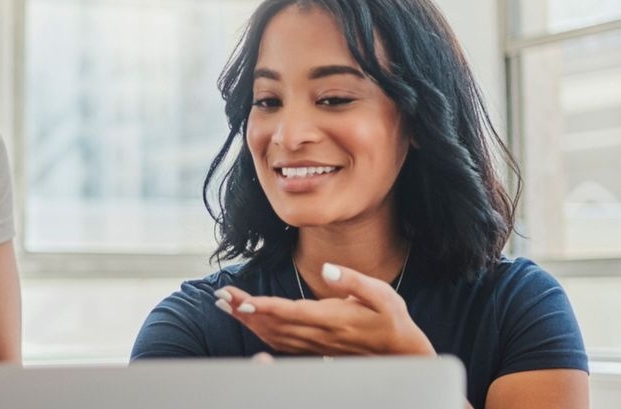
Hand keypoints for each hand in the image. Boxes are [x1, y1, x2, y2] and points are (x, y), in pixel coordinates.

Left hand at [212, 263, 432, 355]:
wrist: (401, 352)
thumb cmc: (391, 318)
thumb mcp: (381, 294)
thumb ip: (353, 281)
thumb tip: (328, 269)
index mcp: (332, 319)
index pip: (291, 313)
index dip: (264, 308)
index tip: (242, 301)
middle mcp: (319, 335)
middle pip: (274, 323)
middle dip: (244, 311)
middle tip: (220, 297)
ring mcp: (314, 345)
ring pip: (273, 335)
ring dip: (247, 321)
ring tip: (224, 305)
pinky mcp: (313, 349)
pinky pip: (280, 343)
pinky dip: (259, 333)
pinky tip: (246, 323)